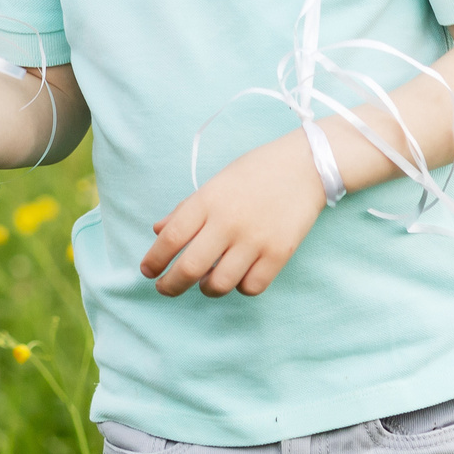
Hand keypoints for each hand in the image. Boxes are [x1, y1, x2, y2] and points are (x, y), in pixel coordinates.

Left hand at [138, 130, 327, 297]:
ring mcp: (255, 240)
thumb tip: (159, 232)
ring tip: (206, 281)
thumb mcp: (216, 182)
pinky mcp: (279, 254)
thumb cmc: (256, 171)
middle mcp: (228, 222)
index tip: (148, 270)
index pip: (171, 238)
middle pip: (189, 268)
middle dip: (170, 285)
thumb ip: (187, 209)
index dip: (154, 259)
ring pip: (218, 285)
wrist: (306, 165)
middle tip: (165, 288)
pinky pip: (251, 287)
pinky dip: (240, 287)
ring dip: (206, 288)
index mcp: (209, 200)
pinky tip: (239, 276)